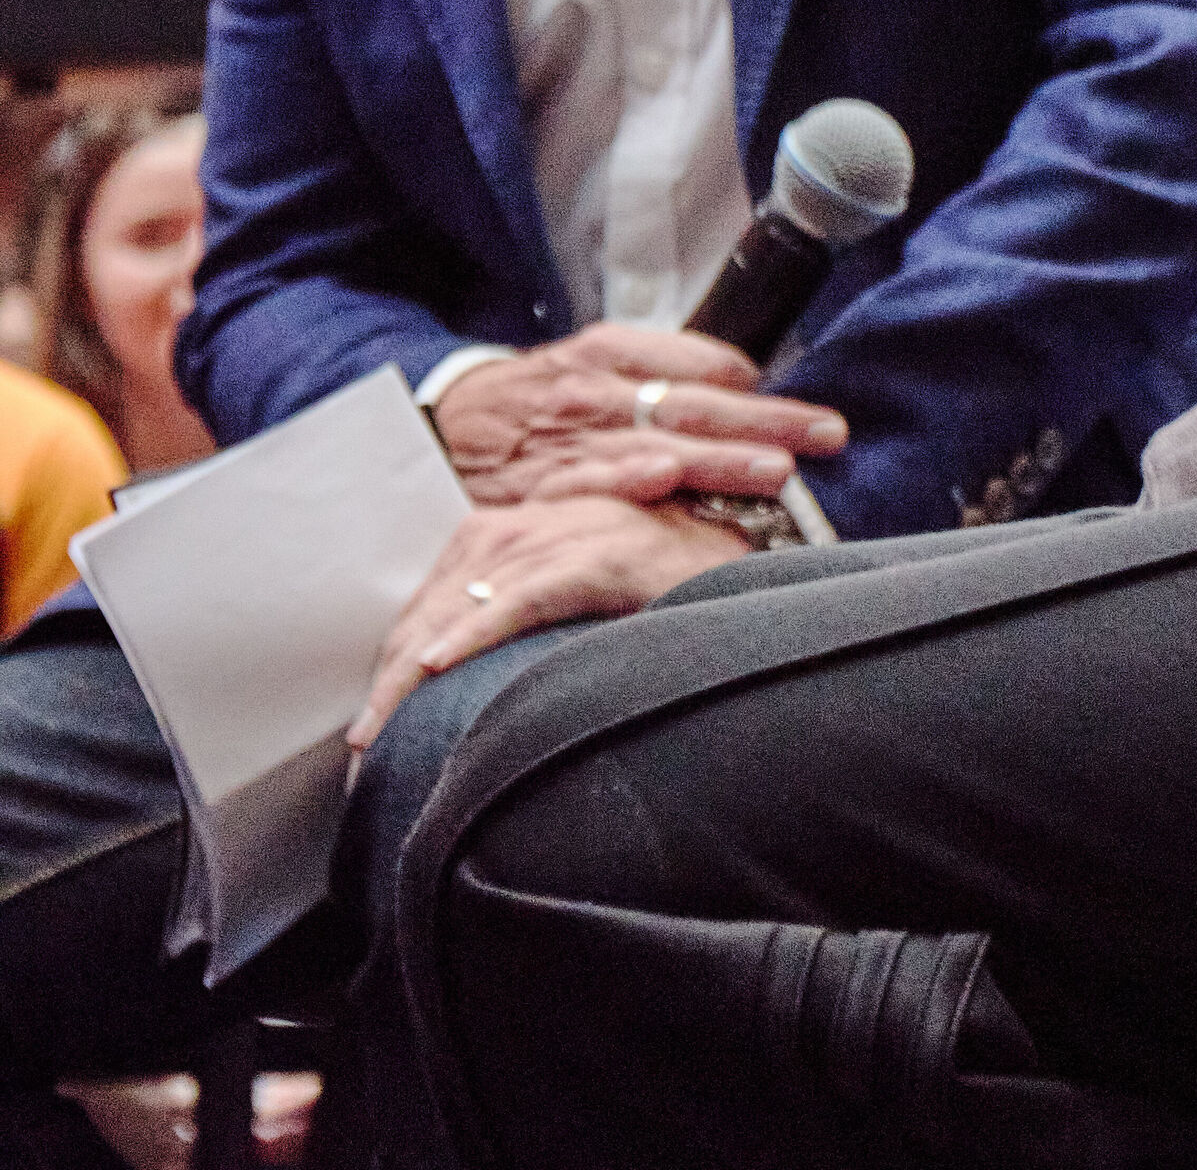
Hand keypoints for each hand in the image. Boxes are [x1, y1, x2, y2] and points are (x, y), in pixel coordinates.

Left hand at [348, 493, 751, 747]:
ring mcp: (578, 530)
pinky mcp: (606, 553)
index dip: (405, 652)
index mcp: (544, 522)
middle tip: (362, 742)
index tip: (375, 721)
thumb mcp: (611, 598)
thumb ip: (556, 616)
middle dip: (394, 668)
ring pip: (469, 593)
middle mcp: (550, 516)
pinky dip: (476, 627)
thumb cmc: (695, 585)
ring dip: (414, 664)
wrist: (773, 556)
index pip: (450, 587)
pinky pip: (524, 593)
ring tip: (377, 728)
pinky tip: (437, 667)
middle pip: (446, 591)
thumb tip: (499, 691)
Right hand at [433, 322, 845, 507]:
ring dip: (719, 457)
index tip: (805, 406)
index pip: (699, 361)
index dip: (757, 385)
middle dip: (766, 420)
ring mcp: (569, 437)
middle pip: (696, 402)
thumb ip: (658, 373)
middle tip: (825, 434)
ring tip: (776, 471)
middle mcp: (596, 389)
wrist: (439, 427)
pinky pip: (589, 481)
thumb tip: (741, 381)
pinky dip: (627, 480)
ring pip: (656, 442)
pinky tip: (667, 481)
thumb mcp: (590, 366)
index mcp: (611, 351)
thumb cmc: (533, 399)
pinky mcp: (538, 484)